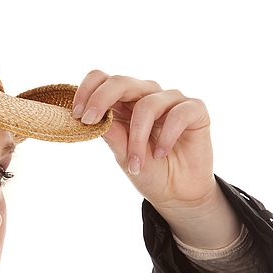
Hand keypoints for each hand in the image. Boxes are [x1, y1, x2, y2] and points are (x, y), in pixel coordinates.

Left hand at [73, 70, 240, 248]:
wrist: (177, 193)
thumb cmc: (148, 170)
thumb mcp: (122, 155)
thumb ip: (110, 133)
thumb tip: (88, 117)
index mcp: (123, 102)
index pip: (102, 79)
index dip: (87, 90)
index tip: (77, 115)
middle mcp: (146, 95)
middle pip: (121, 81)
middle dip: (101, 99)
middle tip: (89, 121)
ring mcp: (171, 101)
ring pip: (147, 104)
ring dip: (137, 137)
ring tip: (136, 163)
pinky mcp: (195, 110)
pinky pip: (178, 113)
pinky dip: (167, 135)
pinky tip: (161, 153)